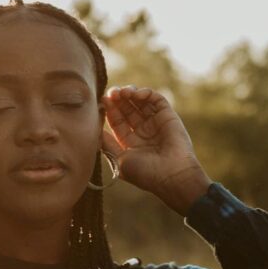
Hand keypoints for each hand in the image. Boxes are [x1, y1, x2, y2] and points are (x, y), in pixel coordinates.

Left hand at [101, 85, 209, 203]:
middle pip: (127, 109)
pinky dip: (146, 93)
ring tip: (122, 92)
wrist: (172, 176)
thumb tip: (95, 130)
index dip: (109, 110)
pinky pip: (156, 100)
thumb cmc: (145, 173)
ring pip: (140, 102)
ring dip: (130, 93)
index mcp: (131, 142)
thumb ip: (107, 145)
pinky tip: (136, 94)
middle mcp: (143, 131)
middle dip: (118, 99)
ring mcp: (155, 123)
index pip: (117, 121)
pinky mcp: (168, 116)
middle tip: (111, 93)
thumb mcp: (119, 160)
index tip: (102, 102)